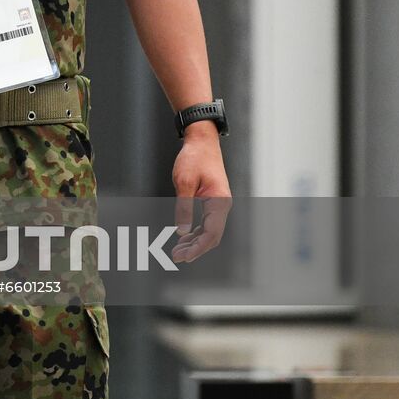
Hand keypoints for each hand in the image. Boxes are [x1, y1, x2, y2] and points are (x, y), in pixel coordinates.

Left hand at [170, 124, 231, 262]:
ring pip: (209, 231)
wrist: (201, 141)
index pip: (211, 233)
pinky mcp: (212, 201)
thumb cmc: (193, 159)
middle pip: (211, 236)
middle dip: (195, 248)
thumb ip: (183, 208)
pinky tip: (183, 237)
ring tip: (177, 251)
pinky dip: (195, 232)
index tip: (183, 257)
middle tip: (176, 257)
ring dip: (194, 242)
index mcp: (219, 201)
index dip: (197, 247)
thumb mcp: (184, 183)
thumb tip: (180, 232)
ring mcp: (218, 204)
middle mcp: (222, 205)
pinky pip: (206, 222)